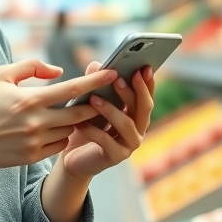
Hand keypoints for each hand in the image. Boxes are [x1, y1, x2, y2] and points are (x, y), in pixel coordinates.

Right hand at [0, 59, 117, 171]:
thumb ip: (31, 67)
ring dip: (77, 122)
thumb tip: (58, 71)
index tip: (113, 72)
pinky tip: (58, 128)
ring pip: (69, 131)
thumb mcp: (0, 75)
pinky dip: (62, 136)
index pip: (73, 89)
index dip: (96, 80)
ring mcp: (35, 142)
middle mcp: (36, 122)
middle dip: (96, 106)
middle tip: (105, 97)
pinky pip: (58, 146)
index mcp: (30, 100)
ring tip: (80, 112)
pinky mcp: (32, 157)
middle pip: (80, 115)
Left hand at [58, 61, 154, 179]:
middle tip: (118, 79)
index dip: (147, 82)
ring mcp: (129, 144)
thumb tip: (96, 64)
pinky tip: (80, 122)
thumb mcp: (90, 102)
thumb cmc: (86, 125)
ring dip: (111, 110)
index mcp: (136, 114)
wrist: (73, 156)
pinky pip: (106, 141)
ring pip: (126, 124)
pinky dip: (93, 130)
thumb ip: (95, 84)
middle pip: (143, 109)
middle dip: (133, 92)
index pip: (146, 96)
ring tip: (94, 98)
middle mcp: (138, 129)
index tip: (143, 67)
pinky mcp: (115, 157)